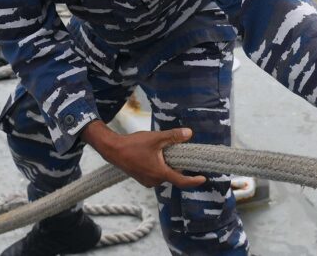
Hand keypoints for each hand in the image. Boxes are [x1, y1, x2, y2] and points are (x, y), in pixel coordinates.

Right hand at [82, 121, 205, 187]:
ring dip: (167, 166)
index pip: (181, 181)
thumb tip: (189, 133)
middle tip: (180, 153)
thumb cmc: (133, 144)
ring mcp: (147, 181)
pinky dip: (160, 167)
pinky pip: (156, 174)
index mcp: (160, 173)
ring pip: (164, 175)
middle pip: (173, 176)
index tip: (203, 178)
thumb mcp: (156, 138)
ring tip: (164, 152)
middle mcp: (154, 180)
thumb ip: (173, 136)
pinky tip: (155, 155)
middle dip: (178, 166)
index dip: (194, 181)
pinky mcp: (142, 178)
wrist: (113, 150)